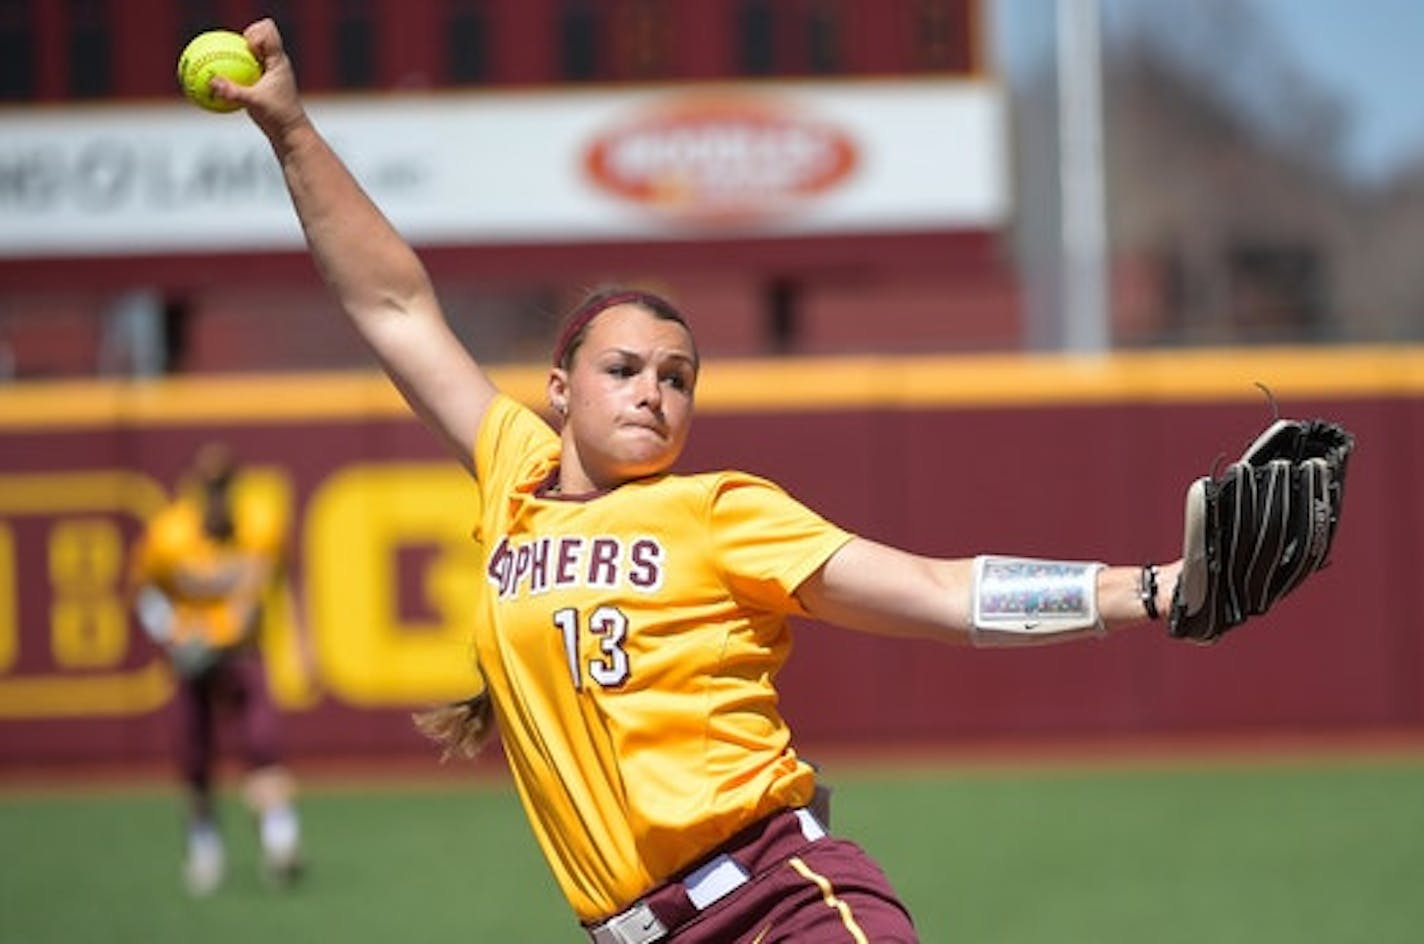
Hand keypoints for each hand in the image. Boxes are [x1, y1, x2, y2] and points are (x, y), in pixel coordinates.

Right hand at [211, 18, 307, 139]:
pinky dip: (234, 71)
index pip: (268, 31)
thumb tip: (212, 81)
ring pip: (252, 53)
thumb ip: (233, 91)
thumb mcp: (253, 103)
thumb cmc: (277, 117)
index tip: (245, 47)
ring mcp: (270, 72)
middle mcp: (276, 63)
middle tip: (231, 52)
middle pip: (259, 36)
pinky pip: (247, 70)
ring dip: (237, 54)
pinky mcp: (264, 83)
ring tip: (217, 60)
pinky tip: (215, 80)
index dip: (254, 31)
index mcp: (278, 61)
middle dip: (243, 39)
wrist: (290, 133)